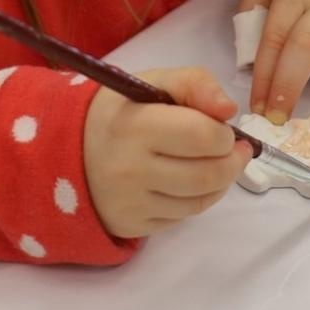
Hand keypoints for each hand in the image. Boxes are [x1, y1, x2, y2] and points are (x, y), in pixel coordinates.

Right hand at [83, 68, 252, 239]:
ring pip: (199, 202)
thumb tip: (229, 109)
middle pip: (206, 175)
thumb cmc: (123, 111)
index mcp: (135, 126)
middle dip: (232, 162)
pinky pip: (181, 218)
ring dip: (221, 183)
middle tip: (237, 150)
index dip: (224, 133)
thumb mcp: (154, 83)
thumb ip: (195, 84)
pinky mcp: (131, 226)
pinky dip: (197, 200)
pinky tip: (193, 182)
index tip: (225, 128)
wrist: (73, 148)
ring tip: (220, 164)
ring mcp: (129, 203)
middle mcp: (129, 169)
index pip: (201, 136)